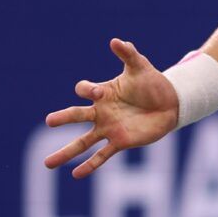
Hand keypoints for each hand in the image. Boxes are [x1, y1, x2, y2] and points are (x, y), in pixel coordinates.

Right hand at [42, 38, 179, 178]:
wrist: (170, 103)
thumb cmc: (152, 82)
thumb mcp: (140, 66)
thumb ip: (128, 54)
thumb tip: (116, 41)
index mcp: (103, 93)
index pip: (85, 90)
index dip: (88, 90)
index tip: (96, 92)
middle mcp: (101, 112)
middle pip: (76, 116)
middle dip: (63, 119)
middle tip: (49, 122)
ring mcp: (109, 128)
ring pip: (82, 142)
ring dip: (66, 152)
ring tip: (48, 163)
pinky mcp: (119, 142)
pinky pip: (102, 156)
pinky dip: (89, 166)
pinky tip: (75, 175)